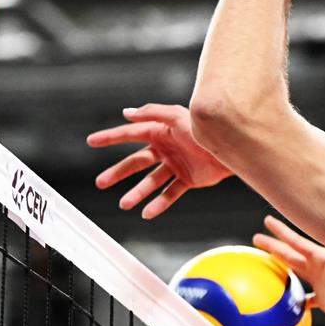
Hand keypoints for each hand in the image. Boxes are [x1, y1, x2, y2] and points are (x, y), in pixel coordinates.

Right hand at [87, 103, 231, 218]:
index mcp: (161, 132)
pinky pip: (170, 193)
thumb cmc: (206, 129)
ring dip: (137, 193)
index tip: (91, 141)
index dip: (111, 137)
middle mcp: (166, 149)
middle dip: (118, 173)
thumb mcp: (177, 116)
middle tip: (100, 182)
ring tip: (124, 204)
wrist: (232, 148)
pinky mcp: (188, 180)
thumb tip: (126, 113)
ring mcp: (176, 165)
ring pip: (151, 182)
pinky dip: (159, 204)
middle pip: (136, 163)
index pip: (130, 135)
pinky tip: (147, 212)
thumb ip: (152, 113)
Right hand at [253, 215, 324, 325]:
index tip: (267, 221)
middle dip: (274, 246)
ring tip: (267, 263)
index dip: (282, 232)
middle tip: (256, 239)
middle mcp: (320, 268)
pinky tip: (286, 300)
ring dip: (282, 267)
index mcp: (322, 258)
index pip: (296, 242)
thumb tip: (324, 221)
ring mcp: (321, 284)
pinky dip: (294, 298)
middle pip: (291, 255)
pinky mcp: (324, 301)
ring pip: (296, 273)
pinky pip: (304, 298)